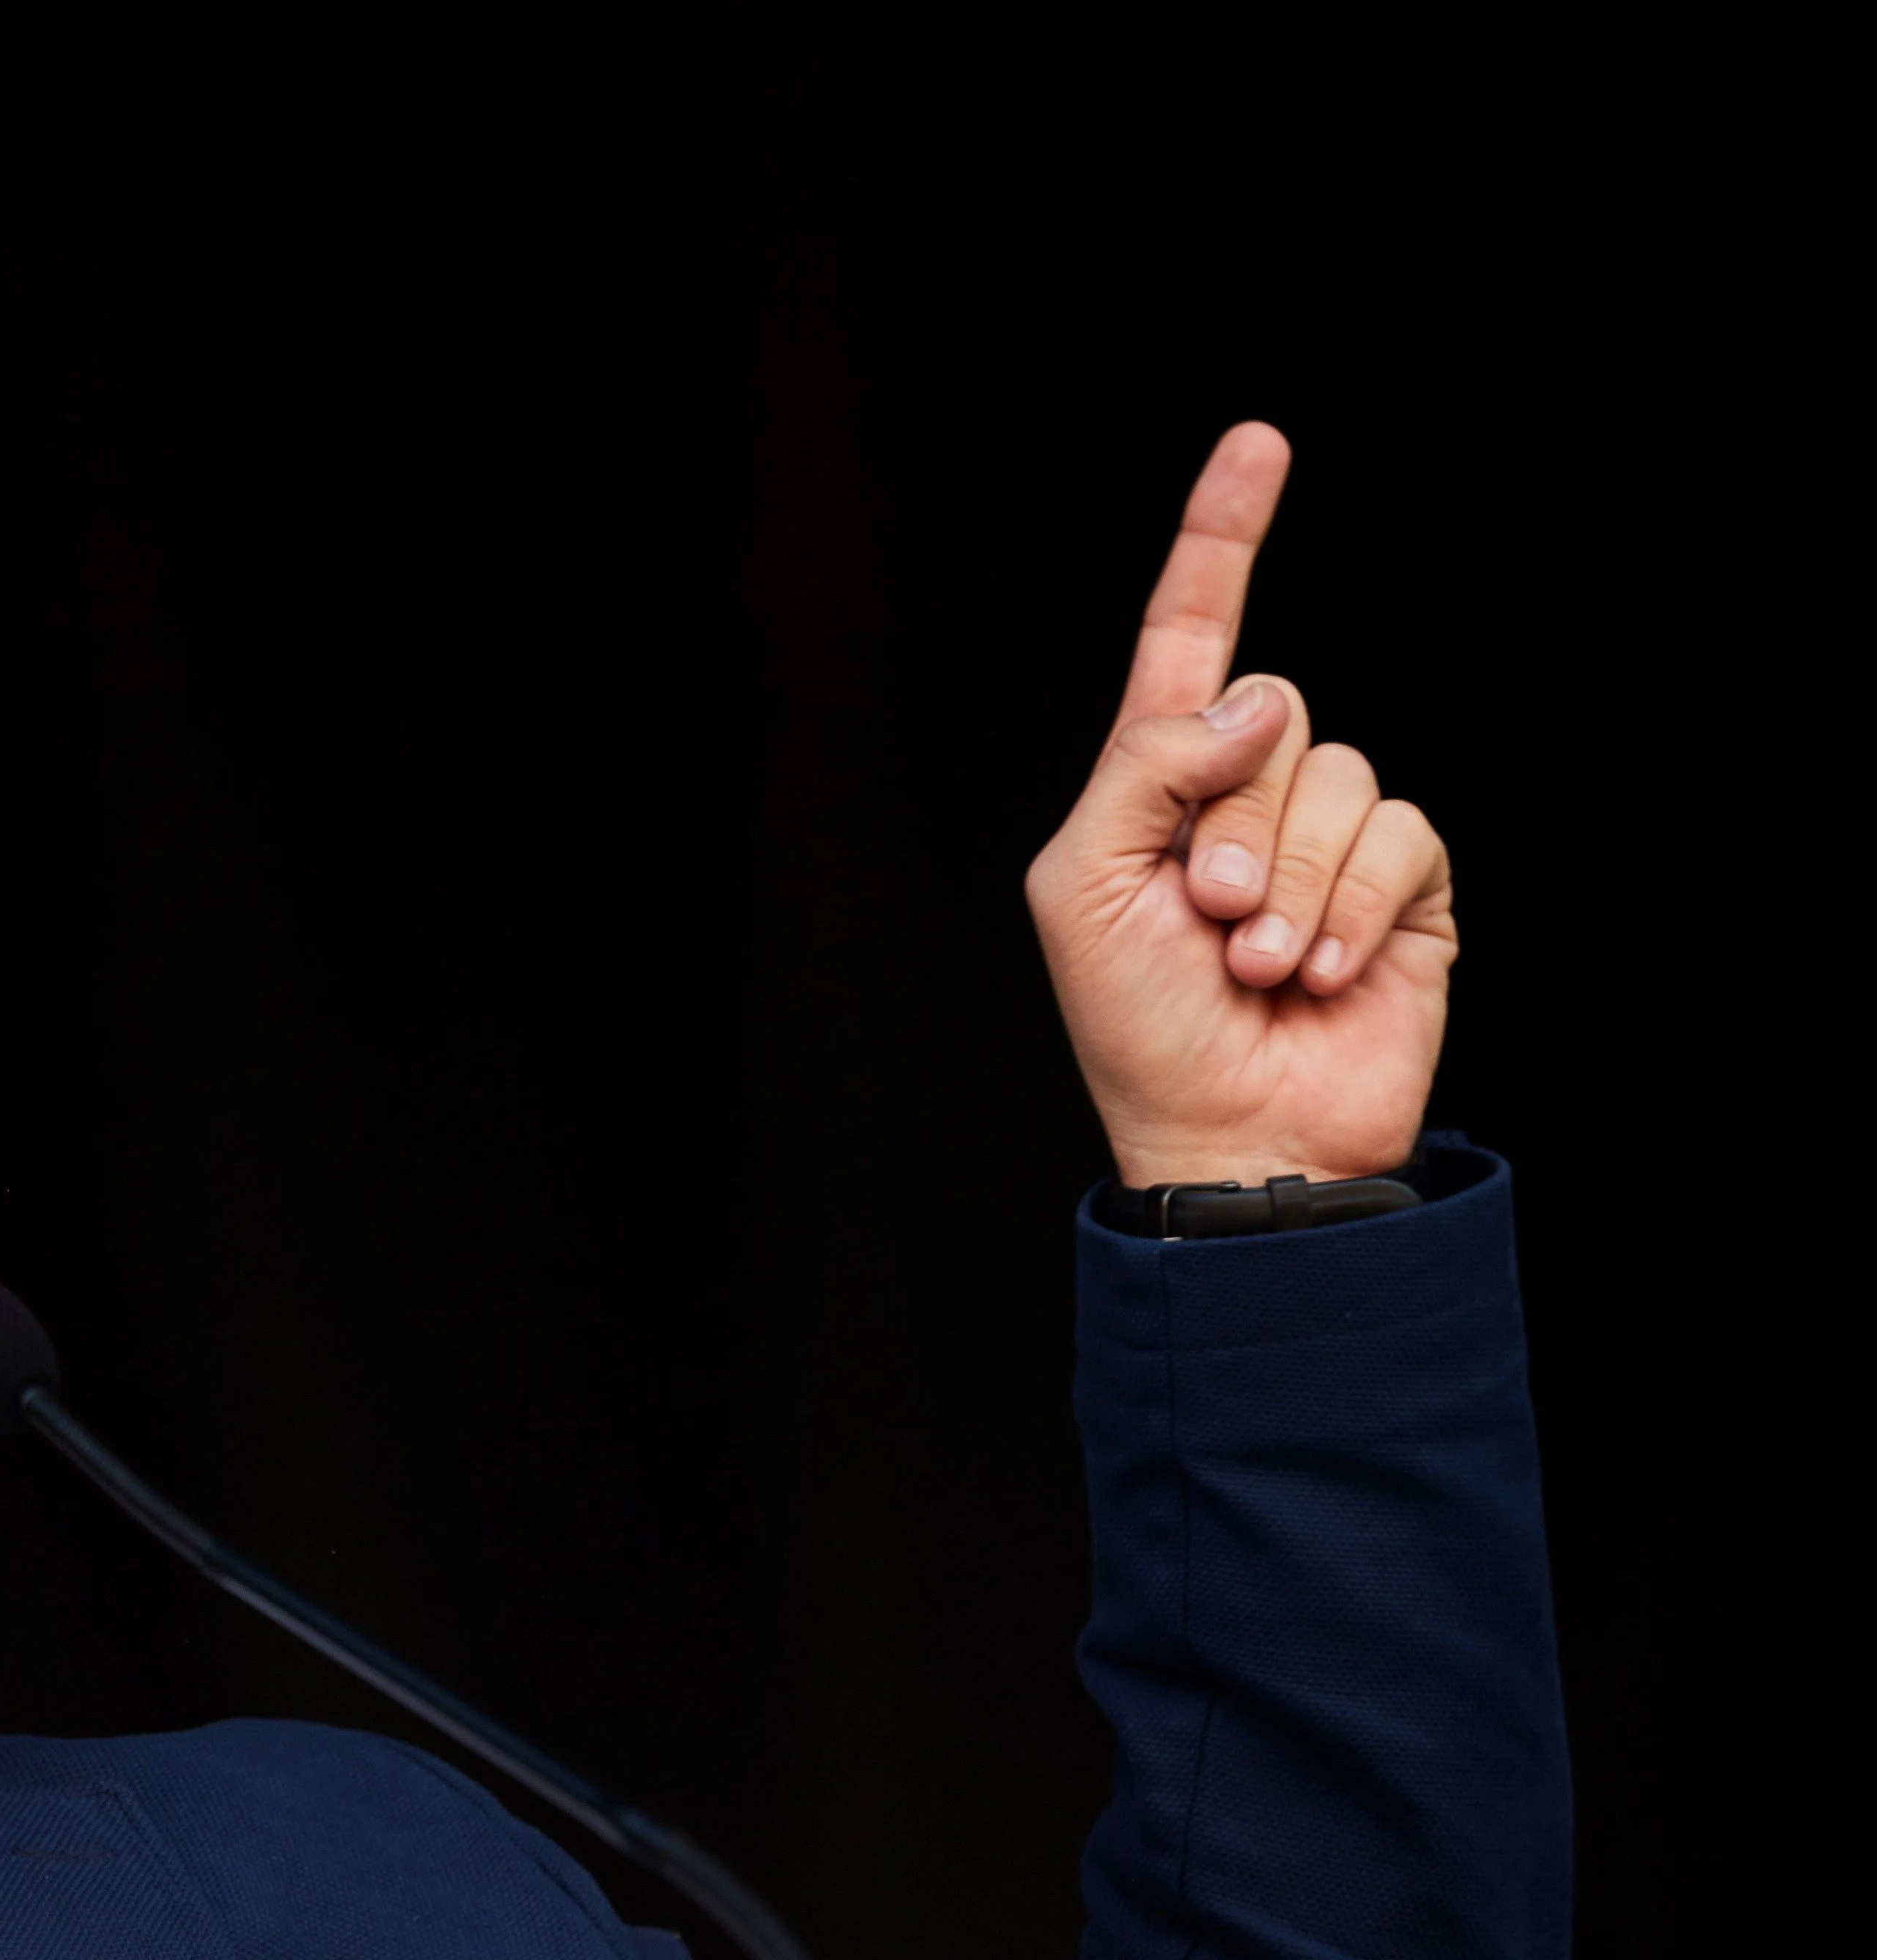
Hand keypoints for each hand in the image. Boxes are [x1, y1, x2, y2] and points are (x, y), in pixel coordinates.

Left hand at [1025, 424, 1455, 1187]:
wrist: (1229, 1137)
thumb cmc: (1137, 1024)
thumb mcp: (1081, 884)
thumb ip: (1146, 765)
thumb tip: (1258, 696)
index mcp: (1162, 778)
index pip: (1191, 635)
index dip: (1224, 536)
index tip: (1259, 444)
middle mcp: (1252, 792)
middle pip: (1273, 713)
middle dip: (1233, 823)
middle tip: (1207, 920)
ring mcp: (1333, 837)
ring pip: (1338, 773)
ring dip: (1290, 881)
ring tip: (1258, 962)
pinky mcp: (1406, 888)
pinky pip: (1400, 835)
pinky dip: (1351, 907)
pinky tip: (1320, 974)